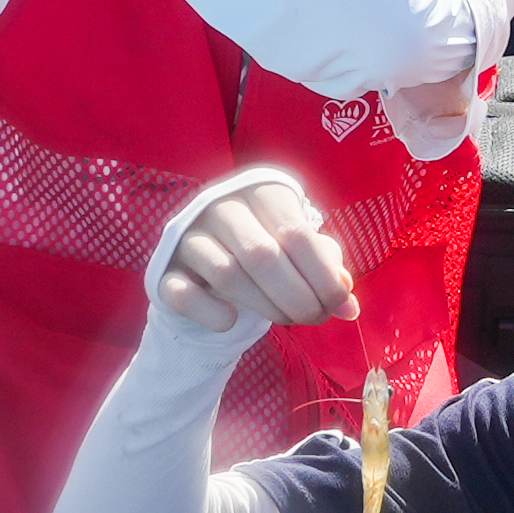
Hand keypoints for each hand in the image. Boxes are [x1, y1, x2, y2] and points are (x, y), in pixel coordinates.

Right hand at [148, 164, 360, 338]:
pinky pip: (184, 294)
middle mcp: (220, 206)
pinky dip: (213, 313)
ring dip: (265, 307)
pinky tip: (231, 321)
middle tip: (314, 319)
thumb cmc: (267, 246)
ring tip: (287, 320)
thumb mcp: (298, 249)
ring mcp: (188, 236)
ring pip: (228, 275)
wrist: (208, 259)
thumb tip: (348, 304)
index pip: (297, 233)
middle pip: (263, 256)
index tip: (341, 306)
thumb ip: (325, 269)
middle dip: (298, 297)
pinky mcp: (166, 270)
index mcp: (260, 191)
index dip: (324, 276)